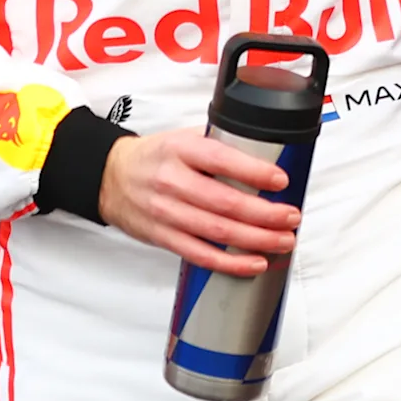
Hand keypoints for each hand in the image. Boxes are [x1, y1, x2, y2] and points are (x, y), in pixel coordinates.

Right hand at [98, 130, 298, 275]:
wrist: (109, 177)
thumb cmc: (156, 157)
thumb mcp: (186, 138)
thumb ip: (222, 144)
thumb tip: (269, 152)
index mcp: (181, 150)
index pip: (222, 160)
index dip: (255, 172)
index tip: (281, 181)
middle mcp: (171, 181)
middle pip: (225, 203)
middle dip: (265, 214)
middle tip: (291, 217)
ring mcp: (165, 212)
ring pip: (216, 231)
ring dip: (256, 239)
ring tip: (284, 240)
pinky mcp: (162, 237)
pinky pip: (200, 254)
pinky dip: (230, 262)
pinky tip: (255, 263)